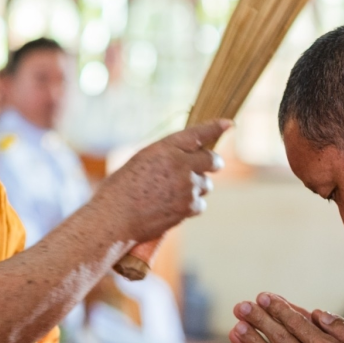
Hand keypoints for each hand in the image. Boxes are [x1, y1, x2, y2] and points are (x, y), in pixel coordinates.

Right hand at [94, 120, 230, 242]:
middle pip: (212, 160)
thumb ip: (166, 155)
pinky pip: (200, 204)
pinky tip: (174, 206)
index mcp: (165, 148)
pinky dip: (191, 205)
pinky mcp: (188, 207)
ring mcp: (187, 187)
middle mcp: (180, 164)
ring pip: (206, 184)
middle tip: (210, 165)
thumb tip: (188, 156)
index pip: (197, 134)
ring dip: (197, 186)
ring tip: (174, 192)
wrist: (116, 218)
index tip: (227, 124)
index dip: (214, 128)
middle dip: (212, 163)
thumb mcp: (141, 160)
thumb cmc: (121, 189)